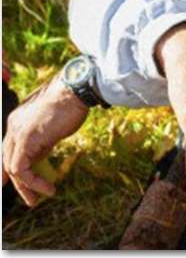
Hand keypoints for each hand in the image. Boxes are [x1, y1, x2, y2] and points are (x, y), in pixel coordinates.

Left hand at [2, 77, 88, 205]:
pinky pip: (21, 169)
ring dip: (26, 187)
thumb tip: (39, 157)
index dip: (9, 168)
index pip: (8, 149)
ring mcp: (17, 132)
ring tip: (37, 199)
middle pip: (6, 159)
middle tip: (28, 198)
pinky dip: (32, 182)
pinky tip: (47, 187)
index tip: (13, 182)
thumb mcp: (53, 126)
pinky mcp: (25, 140)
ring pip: (12, 167)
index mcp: (18, 121)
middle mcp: (13, 126)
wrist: (75, 91)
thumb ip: (42, 140)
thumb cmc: (70, 105)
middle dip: (14, 182)